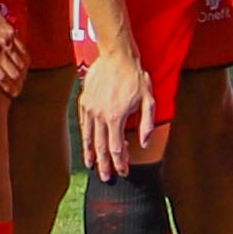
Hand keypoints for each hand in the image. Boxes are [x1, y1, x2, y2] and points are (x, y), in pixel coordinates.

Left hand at [0, 0, 27, 90]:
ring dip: (21, 72)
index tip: (8, 93)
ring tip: (21, 80)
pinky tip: (23, 64)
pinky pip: (22, 49)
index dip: (6, 87)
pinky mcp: (10, 32)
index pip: (0, 78)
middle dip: (16, 83)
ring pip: (20, 62)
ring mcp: (4, 40)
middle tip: (17, 90)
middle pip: (13, 72)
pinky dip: (24, 58)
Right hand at [75, 49, 158, 176]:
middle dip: (104, 164)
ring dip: (90, 154)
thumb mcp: (149, 100)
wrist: (116, 56)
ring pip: (88, 137)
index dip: (120, 163)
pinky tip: (86, 143)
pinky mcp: (84, 101)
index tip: (123, 172)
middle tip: (106, 177)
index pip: (117, 148)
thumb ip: (146, 124)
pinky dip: (85, 136)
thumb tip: (143, 143)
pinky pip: (83, 123)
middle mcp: (100, 115)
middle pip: (100, 147)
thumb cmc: (135, 76)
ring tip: (90, 166)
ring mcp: (90, 108)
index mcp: (116, 117)